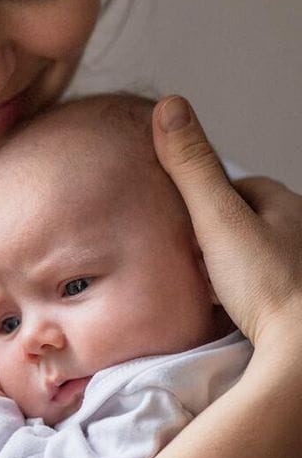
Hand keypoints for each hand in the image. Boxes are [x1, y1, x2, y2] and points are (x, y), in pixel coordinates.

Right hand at [153, 96, 301, 347]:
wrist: (301, 353)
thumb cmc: (268, 286)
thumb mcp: (218, 218)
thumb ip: (191, 166)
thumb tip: (169, 104)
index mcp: (287, 205)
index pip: (238, 187)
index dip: (205, 200)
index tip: (181, 221)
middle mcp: (301, 233)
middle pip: (246, 223)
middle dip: (217, 236)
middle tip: (189, 258)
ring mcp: (299, 269)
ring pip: (255, 258)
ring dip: (230, 268)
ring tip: (207, 288)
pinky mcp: (295, 302)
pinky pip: (263, 289)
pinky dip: (245, 296)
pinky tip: (231, 312)